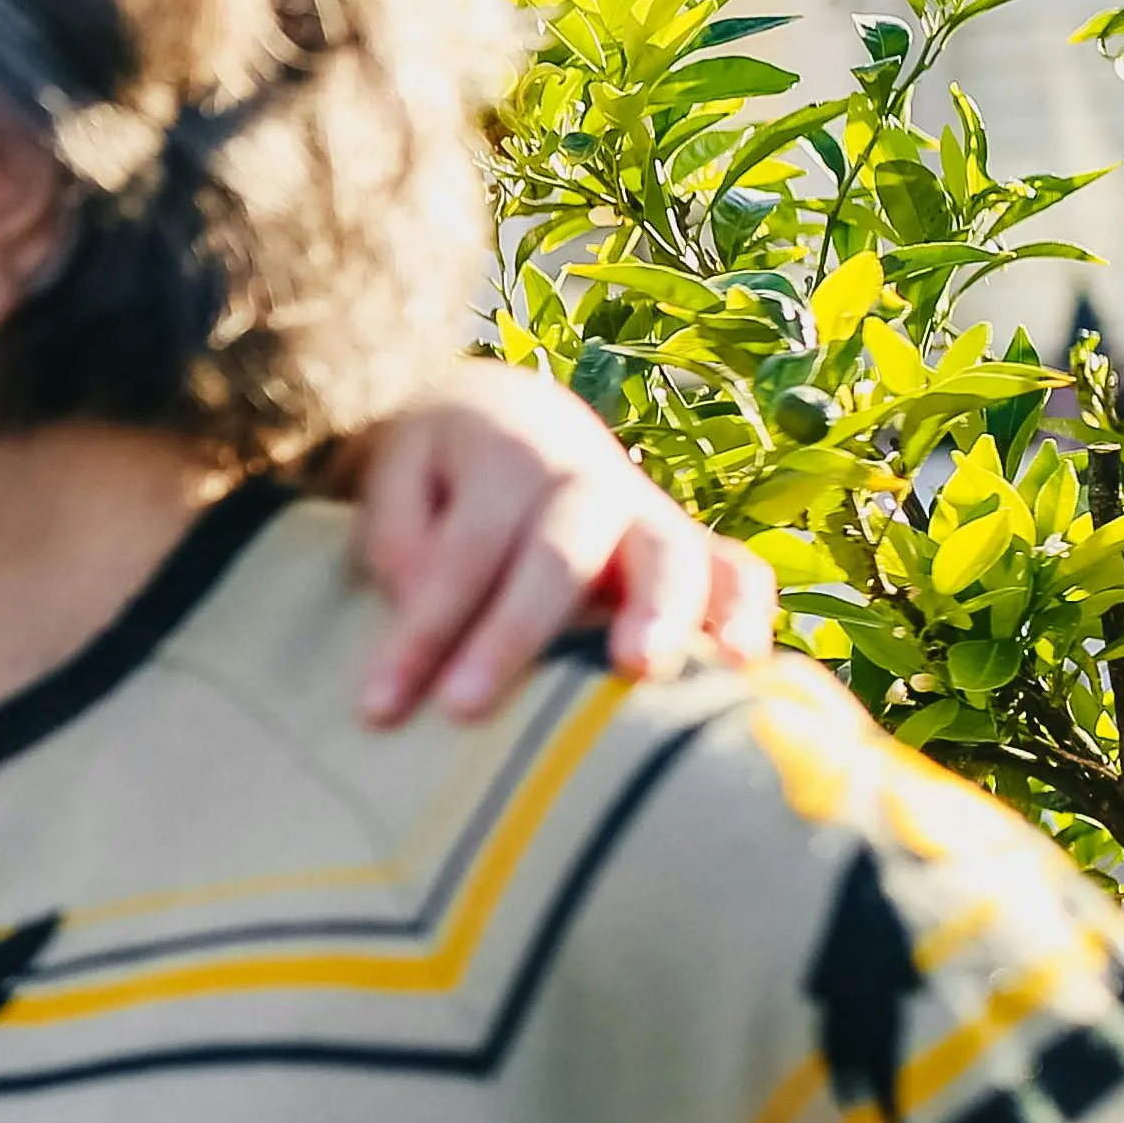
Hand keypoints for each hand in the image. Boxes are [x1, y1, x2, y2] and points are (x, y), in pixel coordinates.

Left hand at [350, 359, 778, 723]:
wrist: (509, 415)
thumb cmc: (442, 476)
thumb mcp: (399, 488)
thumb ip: (404, 544)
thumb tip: (427, 610)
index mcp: (507, 453)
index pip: (462, 551)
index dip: (420, 629)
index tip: (376, 707)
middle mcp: (589, 476)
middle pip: (557, 553)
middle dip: (512, 632)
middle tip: (465, 707)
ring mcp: (649, 511)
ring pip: (664, 554)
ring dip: (657, 612)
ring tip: (637, 671)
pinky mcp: (691, 547)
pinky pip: (736, 569)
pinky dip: (747, 609)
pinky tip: (744, 665)